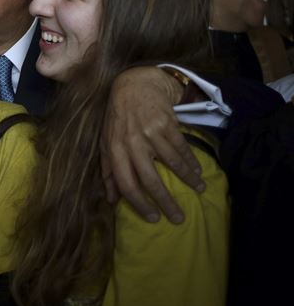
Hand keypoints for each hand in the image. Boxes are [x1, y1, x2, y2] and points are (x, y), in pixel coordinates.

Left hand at [101, 66, 204, 223]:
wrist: (133, 87)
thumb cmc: (118, 120)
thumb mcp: (106, 144)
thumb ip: (108, 172)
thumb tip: (112, 200)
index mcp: (115, 151)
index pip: (126, 184)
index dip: (139, 203)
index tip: (153, 218)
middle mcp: (132, 144)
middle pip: (150, 179)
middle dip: (166, 202)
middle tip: (178, 218)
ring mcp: (150, 133)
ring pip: (172, 163)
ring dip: (188, 180)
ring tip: (199, 190)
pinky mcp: (166, 123)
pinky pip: (182, 147)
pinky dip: (191, 161)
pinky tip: (198, 172)